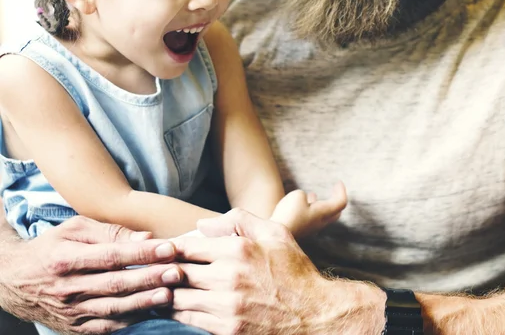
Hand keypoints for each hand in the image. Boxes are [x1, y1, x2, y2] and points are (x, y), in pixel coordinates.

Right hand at [0, 216, 183, 333]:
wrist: (15, 280)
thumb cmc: (52, 246)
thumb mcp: (75, 229)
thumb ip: (111, 232)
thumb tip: (145, 237)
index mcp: (66, 259)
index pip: (111, 256)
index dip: (142, 253)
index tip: (169, 248)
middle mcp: (68, 288)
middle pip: (115, 284)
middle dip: (149, 278)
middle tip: (177, 272)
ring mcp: (70, 312)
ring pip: (113, 309)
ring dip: (144, 302)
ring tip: (170, 294)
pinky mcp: (74, 328)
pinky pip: (105, 327)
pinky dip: (130, 321)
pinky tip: (151, 312)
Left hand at [171, 208, 385, 334]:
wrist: (315, 315)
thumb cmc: (294, 270)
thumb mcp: (275, 233)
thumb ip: (239, 219)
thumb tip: (202, 224)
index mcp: (238, 249)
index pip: (188, 246)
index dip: (169, 248)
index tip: (160, 250)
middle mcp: (229, 277)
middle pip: (178, 273)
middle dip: (162, 270)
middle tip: (151, 269)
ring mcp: (227, 307)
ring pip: (179, 299)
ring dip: (165, 293)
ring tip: (156, 289)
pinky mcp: (227, 331)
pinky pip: (190, 320)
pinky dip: (177, 313)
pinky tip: (172, 308)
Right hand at [270, 181, 347, 237]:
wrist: (276, 235)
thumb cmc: (289, 214)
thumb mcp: (297, 196)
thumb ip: (303, 195)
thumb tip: (303, 201)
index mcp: (323, 213)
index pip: (340, 202)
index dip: (341, 191)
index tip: (338, 182)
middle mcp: (320, 222)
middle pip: (335, 212)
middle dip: (335, 199)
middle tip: (333, 190)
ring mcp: (310, 228)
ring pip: (321, 215)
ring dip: (319, 204)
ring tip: (313, 194)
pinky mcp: (300, 231)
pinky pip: (309, 218)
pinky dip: (308, 209)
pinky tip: (300, 204)